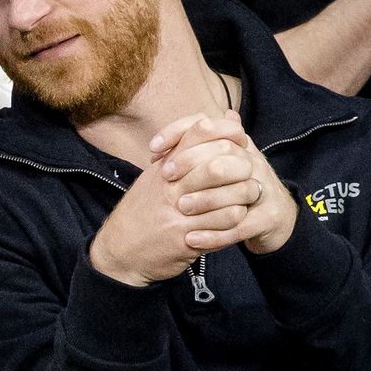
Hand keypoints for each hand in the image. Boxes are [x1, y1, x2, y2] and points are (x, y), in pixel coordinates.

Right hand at [90, 113, 254, 286]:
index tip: (239, 142)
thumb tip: (209, 120)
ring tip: (250, 194)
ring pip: (228, 195)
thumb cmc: (142, 211)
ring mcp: (178, 211)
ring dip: (245, 194)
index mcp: (165, 163)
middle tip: (250, 171)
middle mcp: (170, 183)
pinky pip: (224, 222)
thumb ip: (181, 150)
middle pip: (218, 162)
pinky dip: (236, 217)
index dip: (228, 132)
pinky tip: (237, 216)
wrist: (120, 249)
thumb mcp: (156, 176)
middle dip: (242, 165)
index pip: (201, 130)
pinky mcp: (186, 237)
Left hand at [153, 111, 297, 255]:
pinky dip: (215, 234)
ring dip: (205, 199)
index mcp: (237, 144)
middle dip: (190, 162)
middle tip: (165, 177)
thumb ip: (188, 158)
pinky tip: (192, 239)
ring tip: (180, 208)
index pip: (207, 125)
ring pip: (236, 188)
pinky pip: (241, 225)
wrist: (272, 219)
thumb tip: (157, 150)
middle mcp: (253, 160)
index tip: (153, 148)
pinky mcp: (270, 216)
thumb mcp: (212, 169)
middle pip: (223, 150)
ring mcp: (265, 188)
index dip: (178, 131)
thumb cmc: (234, 189)